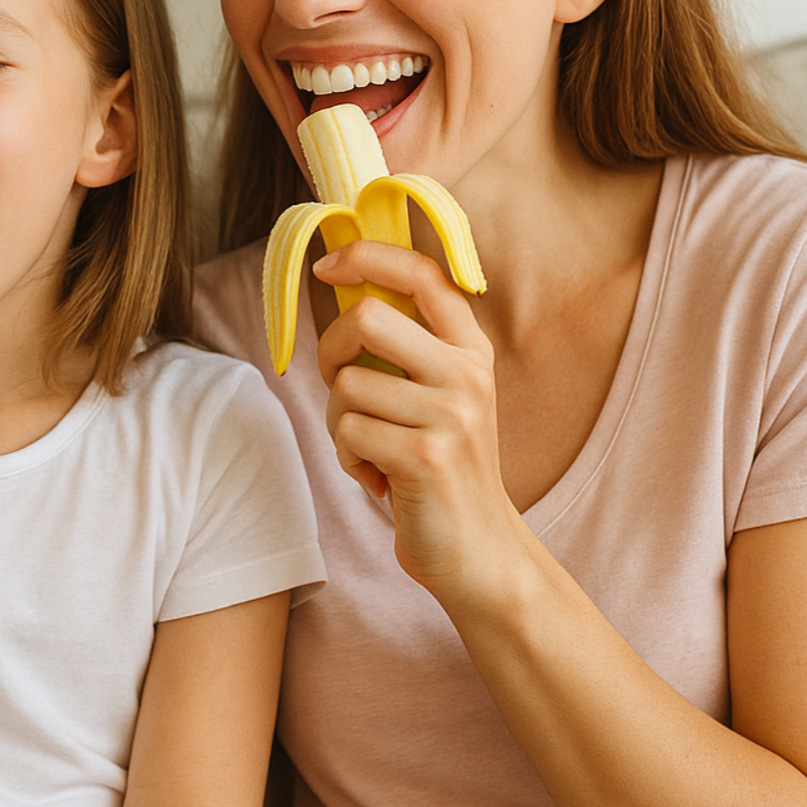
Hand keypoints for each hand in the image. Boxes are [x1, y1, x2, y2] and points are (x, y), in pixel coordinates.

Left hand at [313, 240, 521, 601]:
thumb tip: (343, 287)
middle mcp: (468, 374)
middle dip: (331, 351)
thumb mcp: (438, 396)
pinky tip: (379, 477)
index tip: (327, 266)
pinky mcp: (427, 457)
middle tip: (342, 386)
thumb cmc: (441, 467)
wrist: (479, 551)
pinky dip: (348, 458)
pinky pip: (349, 433)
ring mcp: (451, 415)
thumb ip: (405, 348)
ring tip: (373, 449)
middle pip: (365, 318)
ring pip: (347, 385)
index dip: (368, 256)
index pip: (422, 274)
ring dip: (341, 423)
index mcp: (471, 349)